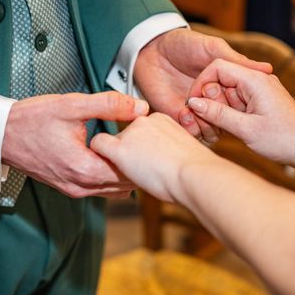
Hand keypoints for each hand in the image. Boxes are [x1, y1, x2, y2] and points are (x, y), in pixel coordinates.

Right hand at [1, 91, 148, 197]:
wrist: (1, 135)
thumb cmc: (31, 121)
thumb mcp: (72, 105)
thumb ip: (109, 105)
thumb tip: (139, 107)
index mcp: (84, 169)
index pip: (128, 171)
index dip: (140, 154)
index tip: (145, 138)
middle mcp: (80, 186)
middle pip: (124, 183)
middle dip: (135, 164)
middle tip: (143, 143)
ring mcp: (75, 190)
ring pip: (114, 188)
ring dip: (123, 171)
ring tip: (128, 149)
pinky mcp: (70, 188)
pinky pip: (100, 187)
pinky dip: (110, 175)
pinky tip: (112, 156)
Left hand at [90, 113, 215, 202]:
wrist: (194, 175)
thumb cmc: (194, 171)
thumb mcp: (183, 151)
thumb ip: (168, 148)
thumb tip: (162, 157)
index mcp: (161, 120)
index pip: (141, 129)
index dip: (141, 145)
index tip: (147, 156)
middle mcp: (144, 121)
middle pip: (126, 135)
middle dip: (130, 151)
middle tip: (144, 169)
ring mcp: (131, 134)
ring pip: (114, 142)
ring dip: (119, 157)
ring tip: (139, 174)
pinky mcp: (120, 149)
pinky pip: (99, 145)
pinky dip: (100, 154)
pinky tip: (109, 166)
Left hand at [134, 28, 271, 144]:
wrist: (151, 50)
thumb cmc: (183, 44)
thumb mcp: (212, 48)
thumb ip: (236, 61)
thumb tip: (268, 69)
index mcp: (227, 88)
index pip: (243, 107)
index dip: (240, 105)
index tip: (232, 95)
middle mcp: (215, 104)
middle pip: (229, 124)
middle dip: (223, 116)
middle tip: (211, 101)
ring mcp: (198, 113)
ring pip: (212, 133)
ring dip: (207, 124)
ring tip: (195, 109)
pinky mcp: (179, 120)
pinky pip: (191, 135)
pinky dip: (190, 128)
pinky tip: (184, 113)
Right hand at [186, 59, 294, 166]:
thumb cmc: (283, 139)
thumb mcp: (245, 129)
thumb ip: (217, 114)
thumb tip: (194, 103)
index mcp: (254, 80)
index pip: (217, 67)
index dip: (201, 83)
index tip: (195, 104)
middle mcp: (257, 79)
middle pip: (221, 79)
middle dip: (212, 100)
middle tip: (216, 122)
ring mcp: (260, 89)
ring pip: (228, 91)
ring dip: (221, 109)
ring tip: (229, 129)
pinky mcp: (261, 100)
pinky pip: (238, 100)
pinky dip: (231, 113)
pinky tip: (235, 129)